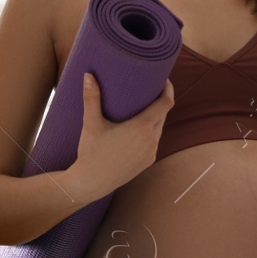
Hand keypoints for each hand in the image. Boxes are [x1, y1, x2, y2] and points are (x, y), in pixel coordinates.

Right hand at [71, 74, 172, 195]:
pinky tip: (141, 127)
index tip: (164, 80)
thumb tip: (88, 74)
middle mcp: (151, 140)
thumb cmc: (91, 152)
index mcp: (142, 128)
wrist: (92, 183)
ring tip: (146, 106)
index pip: (166, 104)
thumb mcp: (91, 124)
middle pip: (163, 114)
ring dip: (156, 117)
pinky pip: (154, 141)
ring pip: (159, 128)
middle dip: (160, 101)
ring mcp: (151, 152)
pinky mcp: (148, 161)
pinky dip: (151, 131)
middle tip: (151, 88)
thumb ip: (91, 98)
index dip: (169, 90)